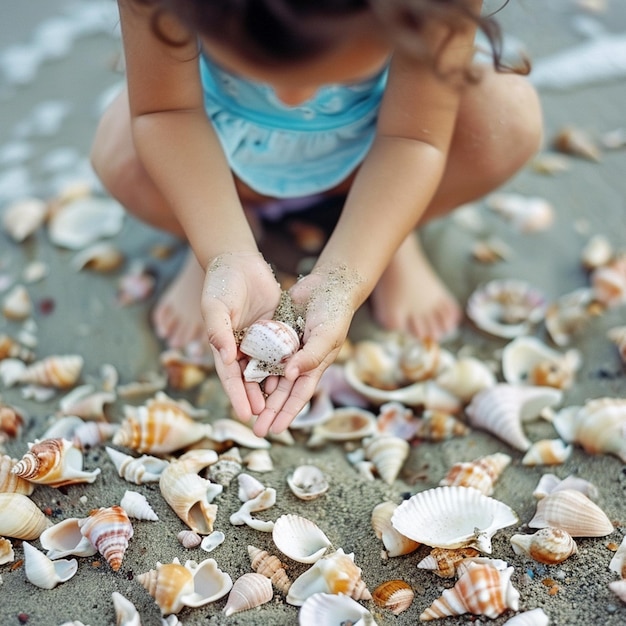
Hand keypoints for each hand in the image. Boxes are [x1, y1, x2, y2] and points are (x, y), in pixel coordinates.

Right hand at [201, 251, 281, 420]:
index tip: (246, 415)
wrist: (239, 261)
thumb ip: (218, 331)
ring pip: (266, 369)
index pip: (230, 377)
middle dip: (256, 400)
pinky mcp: (274, 330)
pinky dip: (285, 366)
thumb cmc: (221, 283)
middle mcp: (240, 347)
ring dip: (272, 388)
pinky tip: (294, 381)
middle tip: (266, 421)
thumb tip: (225, 358)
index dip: (238, 396)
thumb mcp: (215, 307)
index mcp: (222, 345)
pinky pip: (281, 352)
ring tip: (280, 408)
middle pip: (249, 379)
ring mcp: (258, 339)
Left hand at [253, 265, 361, 436]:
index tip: (274, 431)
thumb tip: (289, 377)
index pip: (299, 395)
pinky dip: (254, 366)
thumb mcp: (326, 336)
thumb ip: (310, 356)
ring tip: (247, 409)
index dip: (287, 413)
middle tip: (256, 430)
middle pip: (281, 391)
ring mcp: (287, 348)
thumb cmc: (334, 312)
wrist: (328, 284)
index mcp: (315, 366)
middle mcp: (300, 361)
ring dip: (259, 392)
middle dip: (270, 411)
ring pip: (269, 375)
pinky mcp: (276, 334)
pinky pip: (262, 353)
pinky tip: (241, 377)